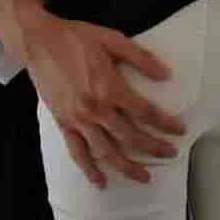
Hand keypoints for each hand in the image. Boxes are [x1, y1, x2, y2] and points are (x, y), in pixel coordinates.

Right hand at [16, 4, 185, 188]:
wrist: (39, 42)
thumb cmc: (77, 38)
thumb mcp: (113, 39)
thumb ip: (141, 58)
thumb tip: (166, 74)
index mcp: (110, 88)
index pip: (145, 112)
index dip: (165, 123)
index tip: (180, 131)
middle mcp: (96, 109)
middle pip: (130, 136)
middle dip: (153, 148)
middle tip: (171, 154)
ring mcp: (78, 119)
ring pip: (106, 151)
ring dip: (127, 167)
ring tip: (144, 177)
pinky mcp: (63, 123)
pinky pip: (77, 152)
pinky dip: (89, 169)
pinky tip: (100, 182)